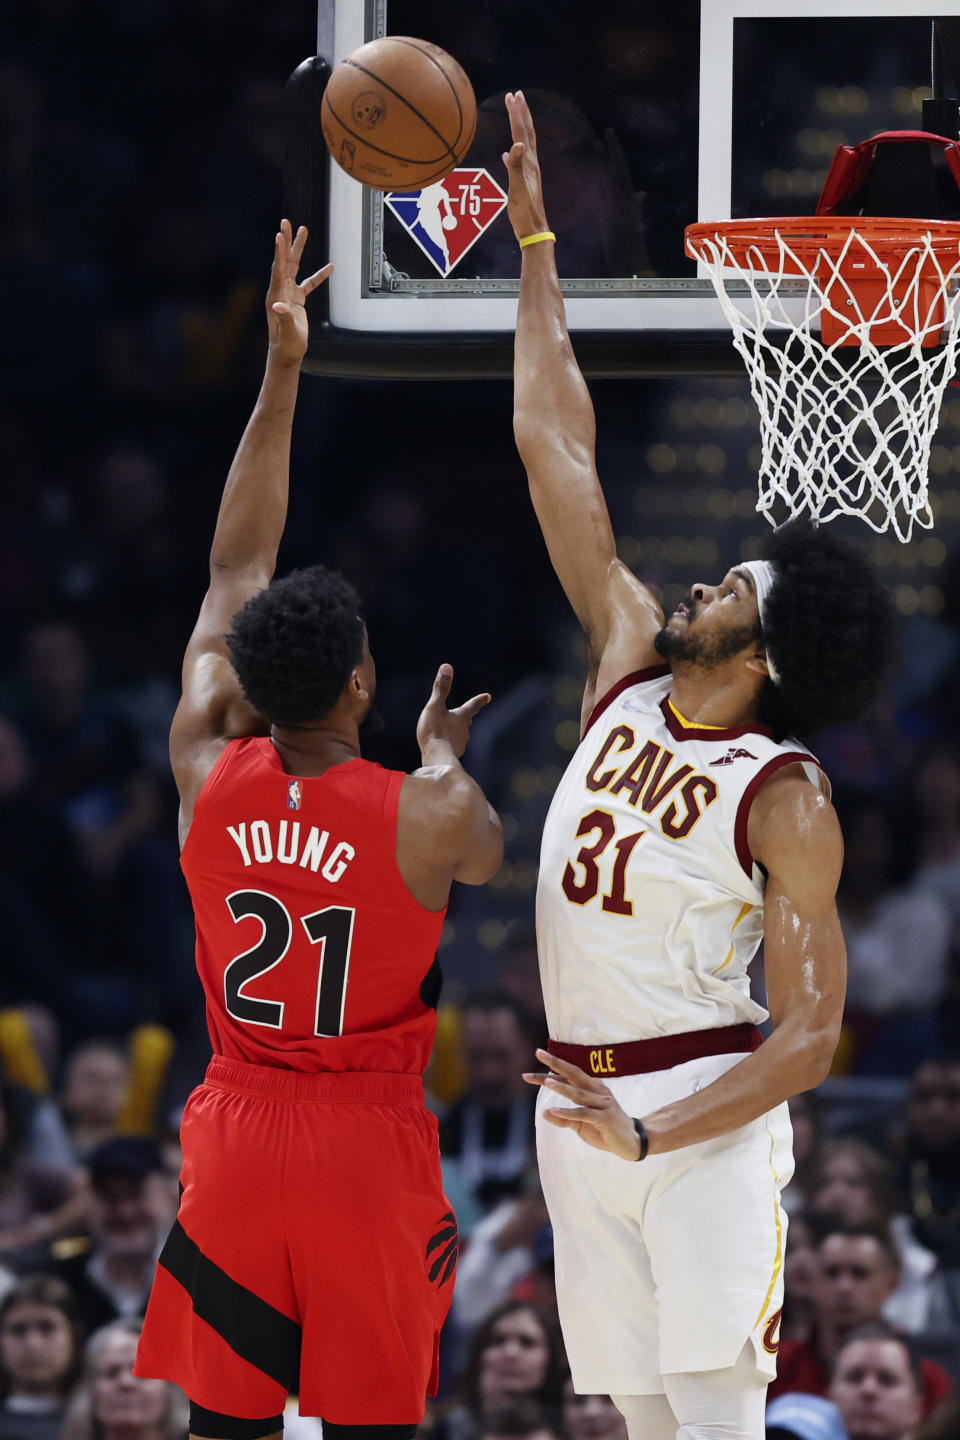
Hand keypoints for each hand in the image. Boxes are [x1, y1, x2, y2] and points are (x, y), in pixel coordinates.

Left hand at [266, 219, 333, 366]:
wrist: (287, 353)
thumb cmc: (286, 345)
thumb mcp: (287, 332)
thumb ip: (284, 317)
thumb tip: (278, 305)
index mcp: (276, 295)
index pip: (278, 269)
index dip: (280, 252)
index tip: (279, 235)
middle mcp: (280, 290)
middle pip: (284, 260)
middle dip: (286, 241)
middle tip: (286, 222)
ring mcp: (288, 293)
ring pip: (294, 266)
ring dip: (298, 248)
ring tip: (303, 230)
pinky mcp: (297, 300)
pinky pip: (309, 283)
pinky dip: (319, 276)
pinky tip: (330, 267)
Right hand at [416, 664, 490, 759]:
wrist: (436, 758)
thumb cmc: (435, 731)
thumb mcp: (435, 706)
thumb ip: (441, 688)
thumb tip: (447, 667)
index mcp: (461, 717)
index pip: (472, 705)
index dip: (480, 700)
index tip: (488, 696)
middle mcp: (464, 731)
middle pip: (466, 721)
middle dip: (466, 717)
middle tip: (469, 714)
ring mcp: (460, 744)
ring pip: (459, 735)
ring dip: (455, 732)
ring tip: (447, 732)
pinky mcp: (454, 754)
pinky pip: (452, 746)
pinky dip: (449, 744)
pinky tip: (444, 747)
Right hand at [502, 91, 548, 242]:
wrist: (534, 231)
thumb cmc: (524, 213)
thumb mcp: (517, 190)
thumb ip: (515, 167)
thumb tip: (515, 145)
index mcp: (529, 163)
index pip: (521, 133)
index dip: (517, 114)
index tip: (512, 95)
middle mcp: (531, 164)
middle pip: (527, 133)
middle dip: (521, 113)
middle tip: (516, 95)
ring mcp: (529, 172)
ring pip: (524, 143)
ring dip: (519, 127)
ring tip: (515, 114)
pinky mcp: (524, 181)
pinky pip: (518, 160)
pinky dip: (512, 152)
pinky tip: (507, 153)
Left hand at [524, 1048, 643, 1161]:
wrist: (630, 1142)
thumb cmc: (604, 1129)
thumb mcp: (581, 1124)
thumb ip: (564, 1119)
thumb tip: (544, 1113)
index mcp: (592, 1088)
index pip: (568, 1076)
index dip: (550, 1070)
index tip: (532, 1065)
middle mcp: (597, 1091)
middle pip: (574, 1074)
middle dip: (556, 1064)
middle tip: (539, 1053)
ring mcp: (602, 1104)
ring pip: (579, 1093)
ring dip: (562, 1087)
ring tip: (546, 1082)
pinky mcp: (605, 1118)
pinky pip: (584, 1113)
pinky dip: (568, 1112)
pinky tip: (553, 1111)